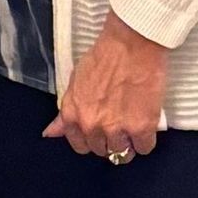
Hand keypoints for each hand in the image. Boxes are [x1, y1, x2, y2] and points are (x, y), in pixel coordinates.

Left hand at [45, 13, 169, 160]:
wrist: (131, 43)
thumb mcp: (75, 82)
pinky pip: (144, 148)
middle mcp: (91, 125)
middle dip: (110, 141)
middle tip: (120, 124)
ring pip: (123, 154)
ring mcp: (116, 128)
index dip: (92, 140)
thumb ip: (65, 113)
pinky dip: (146, 140)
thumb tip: (51, 132)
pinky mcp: (141, 127)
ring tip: (134, 126)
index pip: (80, 146)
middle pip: (102, 151)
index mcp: (73, 114)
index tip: (101, 133)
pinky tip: (147, 124)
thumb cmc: (105, 55)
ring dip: (129, 143)